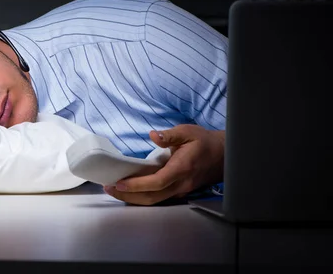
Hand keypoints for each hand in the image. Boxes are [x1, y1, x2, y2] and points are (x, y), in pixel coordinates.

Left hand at [104, 124, 224, 205]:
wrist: (223, 156)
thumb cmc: (204, 142)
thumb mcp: (188, 131)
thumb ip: (169, 135)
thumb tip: (152, 135)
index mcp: (182, 168)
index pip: (157, 182)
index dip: (137, 184)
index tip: (120, 182)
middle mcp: (181, 184)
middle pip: (152, 197)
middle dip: (129, 195)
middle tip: (109, 188)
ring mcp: (180, 190)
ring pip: (154, 200)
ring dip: (133, 197)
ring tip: (114, 190)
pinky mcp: (178, 191)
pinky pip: (158, 198)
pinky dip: (142, 196)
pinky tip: (129, 190)